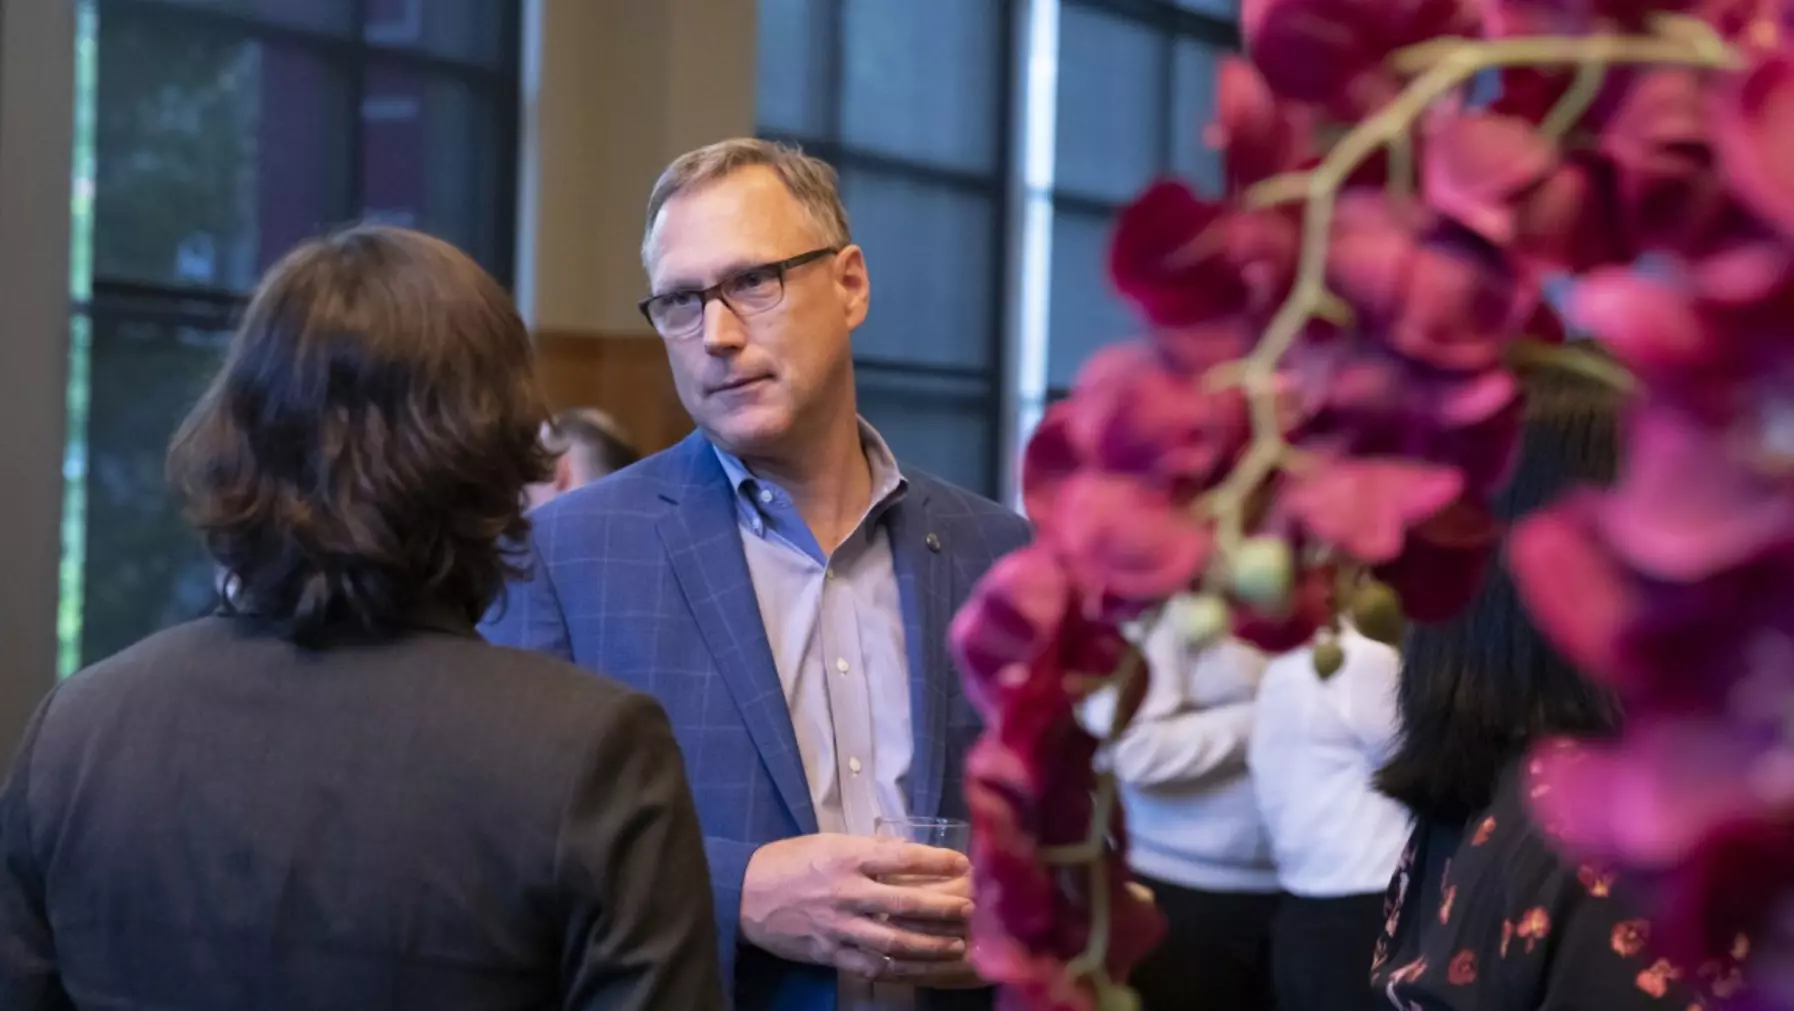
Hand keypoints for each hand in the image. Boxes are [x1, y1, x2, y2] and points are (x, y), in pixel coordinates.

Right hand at [740, 835, 978, 984]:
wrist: (744, 895)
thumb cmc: (788, 862)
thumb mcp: (828, 842)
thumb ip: (869, 848)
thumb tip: (909, 851)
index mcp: (846, 857)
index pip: (902, 858)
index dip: (937, 861)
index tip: (963, 862)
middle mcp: (846, 892)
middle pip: (906, 903)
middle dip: (943, 907)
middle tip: (970, 908)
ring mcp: (839, 927)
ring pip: (895, 941)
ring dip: (931, 944)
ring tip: (957, 944)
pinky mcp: (831, 954)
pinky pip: (873, 966)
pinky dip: (901, 968)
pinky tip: (922, 967)